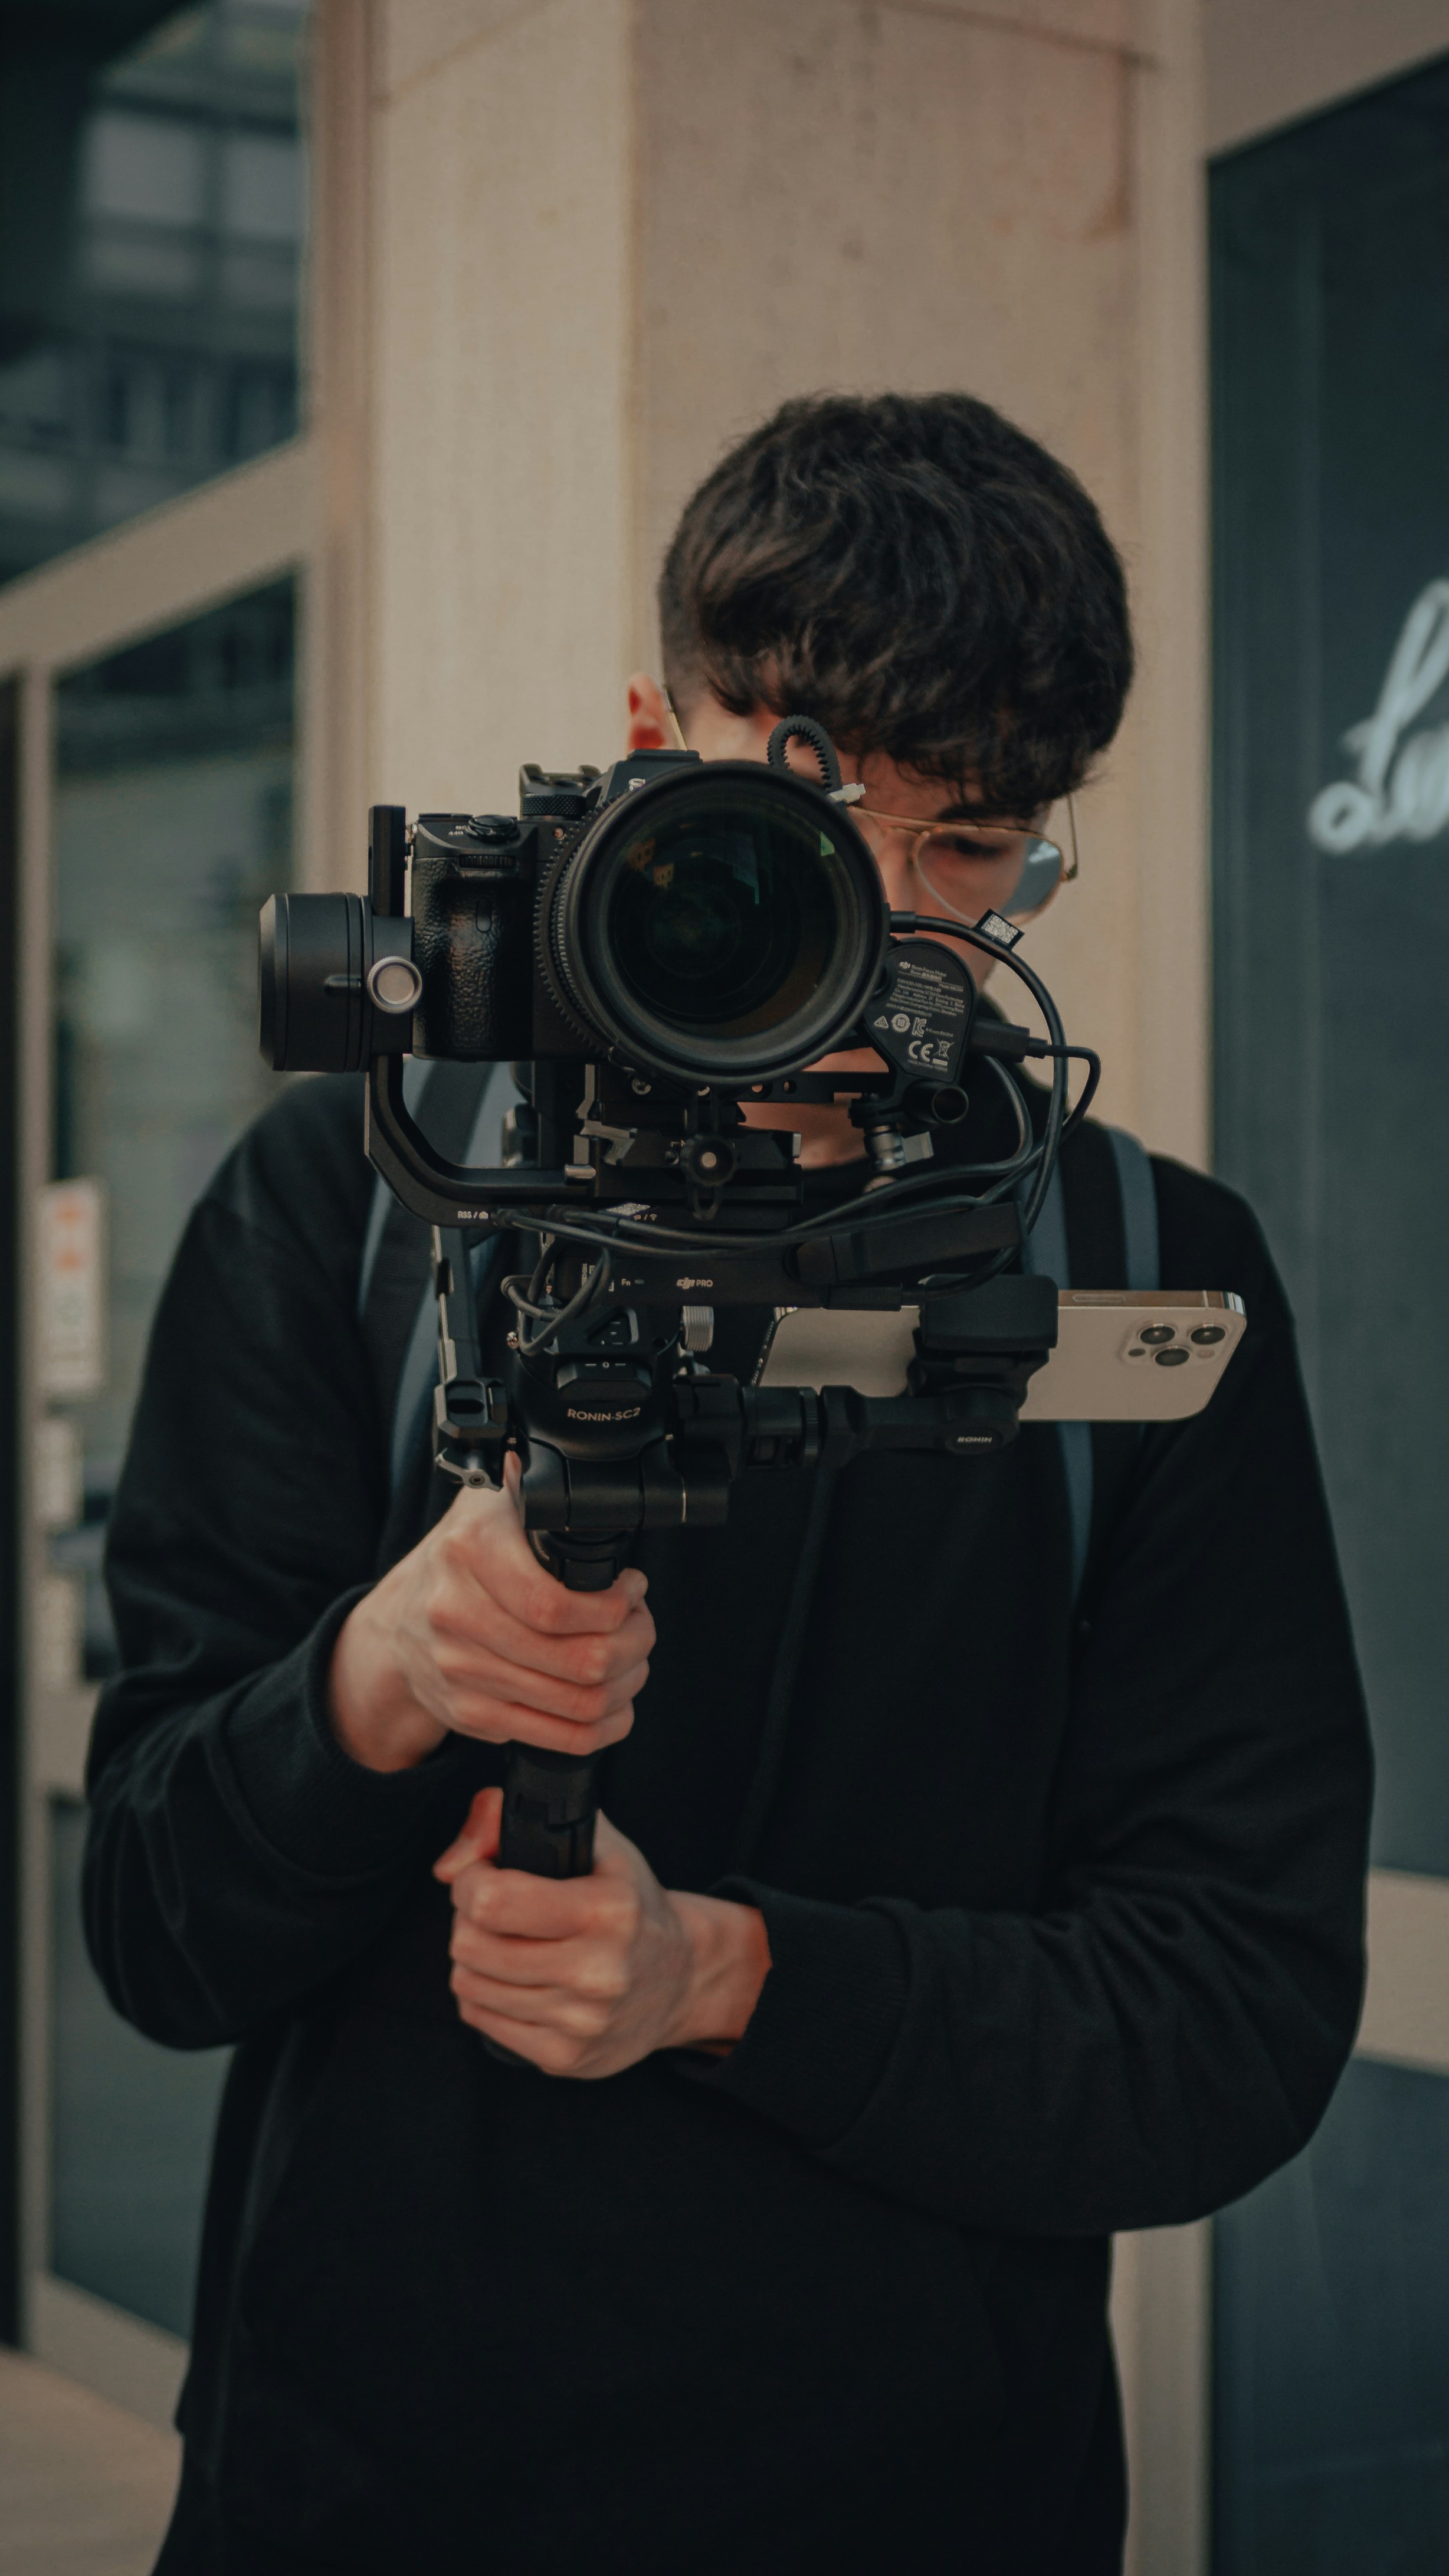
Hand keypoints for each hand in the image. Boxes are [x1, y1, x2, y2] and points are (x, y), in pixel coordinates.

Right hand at [327, 1454, 653, 1773]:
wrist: (398, 1623)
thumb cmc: (461, 1560)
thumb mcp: (489, 1505)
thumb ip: (531, 1488)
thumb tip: (584, 1478)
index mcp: (468, 1551)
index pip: (556, 1604)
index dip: (615, 1607)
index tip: (632, 1592)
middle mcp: (457, 1613)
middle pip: (580, 1659)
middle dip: (634, 1645)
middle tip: (641, 1628)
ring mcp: (460, 1670)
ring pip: (577, 1703)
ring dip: (625, 1685)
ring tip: (633, 1662)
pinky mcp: (470, 1713)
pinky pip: (557, 1737)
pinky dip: (602, 1726)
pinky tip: (615, 1705)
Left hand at [434, 1788, 771, 2077]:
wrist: (682, 1978)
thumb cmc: (629, 1901)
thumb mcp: (594, 1842)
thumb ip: (512, 1822)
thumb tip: (448, 1866)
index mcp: (608, 1909)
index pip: (491, 1901)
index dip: (470, 1880)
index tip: (483, 1875)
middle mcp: (597, 1971)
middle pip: (470, 1944)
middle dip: (469, 1919)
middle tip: (496, 1912)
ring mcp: (580, 2021)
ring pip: (467, 1983)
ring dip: (475, 1958)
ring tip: (509, 1943)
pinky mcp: (564, 2057)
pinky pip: (479, 2019)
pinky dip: (486, 1995)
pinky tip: (518, 1978)